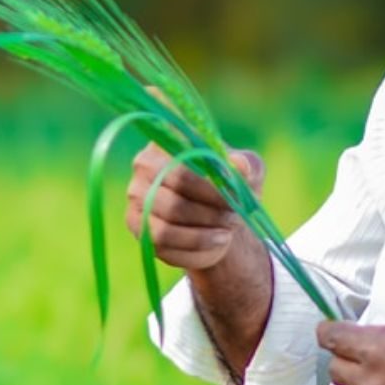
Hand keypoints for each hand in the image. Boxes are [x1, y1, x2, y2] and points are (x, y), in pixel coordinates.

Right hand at [125, 142, 263, 270]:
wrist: (220, 215)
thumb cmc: (231, 185)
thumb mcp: (247, 170)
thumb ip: (246, 165)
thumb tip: (240, 167)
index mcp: (169, 140)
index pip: (184, 164)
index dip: (213, 186)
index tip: (237, 196)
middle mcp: (144, 165)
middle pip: (176, 193)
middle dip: (211, 210)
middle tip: (235, 215)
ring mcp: (137, 197)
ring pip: (168, 222)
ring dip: (204, 231)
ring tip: (228, 231)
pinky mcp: (138, 226)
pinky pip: (162, 242)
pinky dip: (194, 245)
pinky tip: (217, 242)